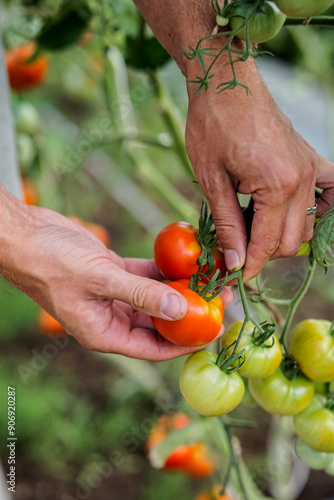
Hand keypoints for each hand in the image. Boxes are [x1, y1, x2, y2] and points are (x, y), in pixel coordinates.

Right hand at [1, 195, 232, 359]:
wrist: (26, 235)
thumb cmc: (52, 263)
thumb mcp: (100, 280)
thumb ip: (141, 295)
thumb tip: (181, 311)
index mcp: (104, 333)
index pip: (153, 349)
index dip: (184, 344)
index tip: (213, 332)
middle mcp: (112, 318)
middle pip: (159, 323)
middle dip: (189, 314)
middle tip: (220, 301)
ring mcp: (114, 295)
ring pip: (155, 298)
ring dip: (181, 290)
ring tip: (211, 280)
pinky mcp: (114, 272)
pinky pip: (146, 276)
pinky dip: (165, 270)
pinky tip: (187, 262)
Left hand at [185, 64, 333, 279]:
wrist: (226, 83)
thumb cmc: (212, 126)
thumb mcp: (211, 180)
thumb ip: (227, 224)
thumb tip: (235, 261)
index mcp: (276, 186)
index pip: (267, 244)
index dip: (250, 265)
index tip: (236, 275)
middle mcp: (301, 180)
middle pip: (290, 240)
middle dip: (264, 254)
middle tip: (237, 251)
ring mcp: (311, 168)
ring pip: (307, 224)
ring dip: (282, 236)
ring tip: (252, 230)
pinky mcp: (311, 157)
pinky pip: (330, 192)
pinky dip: (321, 209)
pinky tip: (297, 214)